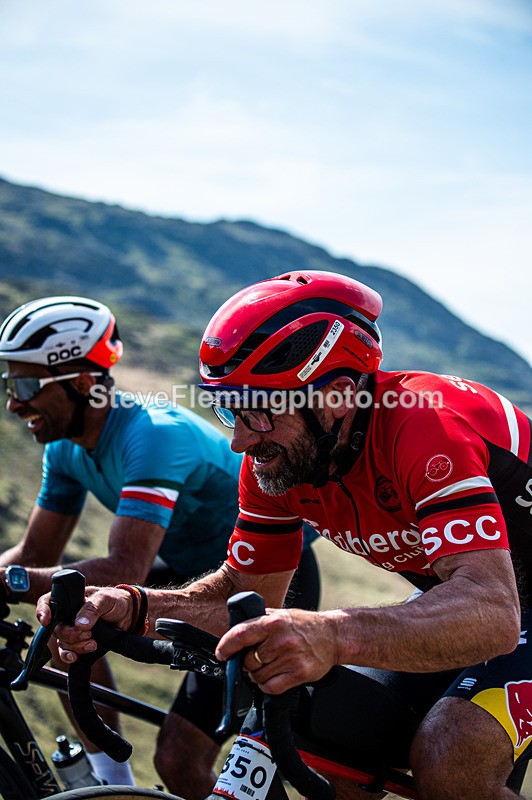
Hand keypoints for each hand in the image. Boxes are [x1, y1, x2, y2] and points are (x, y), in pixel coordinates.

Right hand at [35, 586, 133, 662]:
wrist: (130, 615)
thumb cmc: (116, 601)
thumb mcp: (106, 598)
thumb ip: (93, 609)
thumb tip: (80, 624)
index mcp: (70, 599)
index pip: (47, 602)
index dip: (42, 611)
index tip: (47, 621)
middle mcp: (68, 614)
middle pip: (56, 628)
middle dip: (70, 634)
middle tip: (88, 633)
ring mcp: (72, 629)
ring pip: (62, 641)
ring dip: (75, 645)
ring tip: (92, 642)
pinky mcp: (78, 642)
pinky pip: (66, 652)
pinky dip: (70, 656)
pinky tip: (77, 656)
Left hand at [215, 608, 339, 693]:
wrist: (333, 636)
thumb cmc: (304, 625)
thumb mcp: (280, 614)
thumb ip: (259, 620)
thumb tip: (234, 631)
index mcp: (273, 622)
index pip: (241, 635)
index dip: (226, 646)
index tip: (222, 654)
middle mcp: (281, 640)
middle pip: (248, 661)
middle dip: (248, 663)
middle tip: (257, 659)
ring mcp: (291, 658)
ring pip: (258, 677)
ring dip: (258, 675)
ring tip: (270, 665)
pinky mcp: (299, 673)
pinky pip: (271, 687)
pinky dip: (268, 685)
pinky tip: (275, 675)